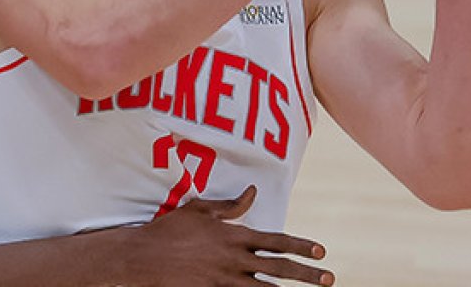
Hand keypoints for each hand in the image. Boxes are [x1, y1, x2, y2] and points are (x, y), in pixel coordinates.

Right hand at [127, 186, 333, 285]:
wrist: (141, 258)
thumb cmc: (168, 230)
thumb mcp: (198, 210)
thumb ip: (229, 205)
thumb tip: (252, 192)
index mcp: (233, 236)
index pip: (275, 240)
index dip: (300, 245)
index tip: (321, 250)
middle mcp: (233, 259)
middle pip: (278, 268)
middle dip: (306, 273)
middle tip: (329, 278)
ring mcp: (223, 280)